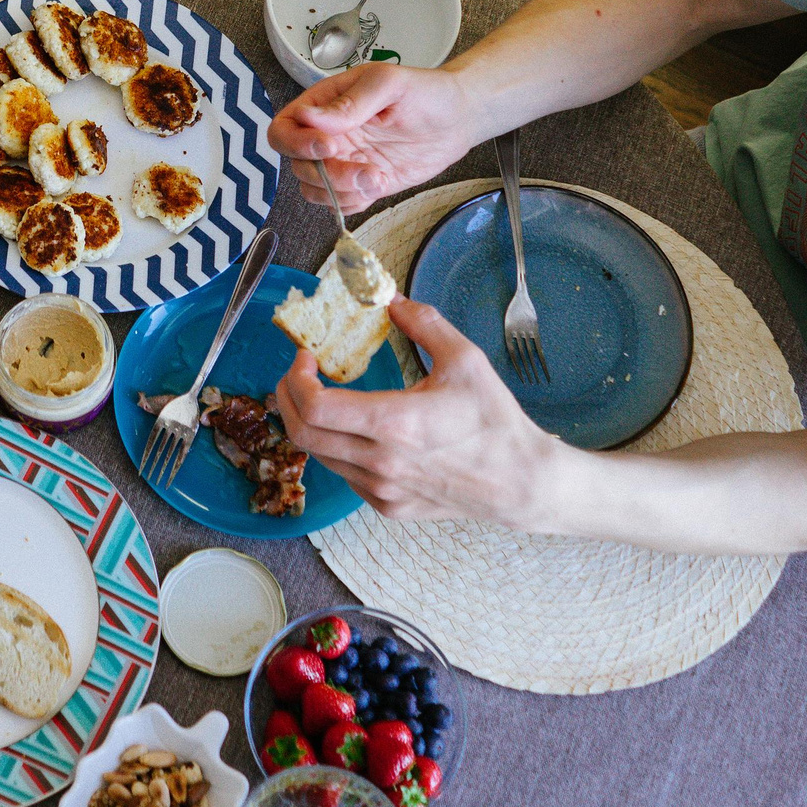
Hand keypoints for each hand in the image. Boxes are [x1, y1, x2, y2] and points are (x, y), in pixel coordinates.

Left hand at [268, 299, 556, 524]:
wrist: (518, 482)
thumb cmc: (494, 421)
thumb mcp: (464, 359)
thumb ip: (423, 324)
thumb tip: (392, 301)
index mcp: (396, 424)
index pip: (315, 407)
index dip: (297, 378)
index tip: (304, 357)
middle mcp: (381, 462)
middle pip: (303, 434)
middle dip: (287, 399)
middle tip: (297, 375)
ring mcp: (382, 490)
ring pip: (320, 456)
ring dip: (309, 423)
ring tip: (319, 396)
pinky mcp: (388, 506)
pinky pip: (344, 475)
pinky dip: (335, 448)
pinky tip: (352, 429)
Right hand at [271, 63, 474, 211]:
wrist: (459, 119)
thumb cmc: (426, 91)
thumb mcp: (389, 84)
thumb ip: (350, 102)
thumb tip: (309, 117)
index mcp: (325, 104)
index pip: (284, 128)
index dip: (296, 143)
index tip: (328, 146)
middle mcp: (328, 135)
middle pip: (297, 165)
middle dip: (327, 174)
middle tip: (363, 168)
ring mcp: (344, 162)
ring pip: (315, 189)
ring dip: (343, 191)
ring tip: (378, 177)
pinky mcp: (362, 183)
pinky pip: (340, 203)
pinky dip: (355, 201)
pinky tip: (381, 183)